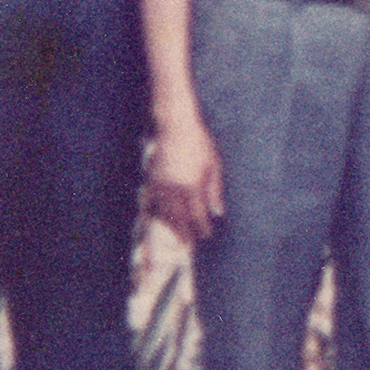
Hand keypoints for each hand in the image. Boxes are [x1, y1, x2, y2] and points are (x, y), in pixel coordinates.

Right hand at [145, 116, 224, 243]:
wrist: (174, 127)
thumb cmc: (199, 143)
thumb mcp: (214, 165)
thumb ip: (215, 190)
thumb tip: (218, 212)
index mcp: (191, 185)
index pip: (197, 214)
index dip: (201, 227)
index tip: (206, 235)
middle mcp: (174, 188)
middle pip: (179, 217)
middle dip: (185, 231)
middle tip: (190, 242)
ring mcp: (160, 184)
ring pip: (165, 211)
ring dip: (172, 225)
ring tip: (178, 235)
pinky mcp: (152, 178)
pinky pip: (155, 201)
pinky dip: (160, 212)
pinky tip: (165, 217)